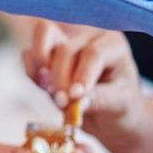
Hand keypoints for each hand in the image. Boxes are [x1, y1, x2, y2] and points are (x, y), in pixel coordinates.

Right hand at [23, 22, 143, 122]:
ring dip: (43, 71)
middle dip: (61, 79)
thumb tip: (76, 101)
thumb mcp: (121, 104)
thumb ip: (101, 99)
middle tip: (63, 103)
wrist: (111, 115)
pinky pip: (29, 53)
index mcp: (113, 44)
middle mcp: (90, 37)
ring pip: (44, 41)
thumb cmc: (122, 105)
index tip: (76, 97)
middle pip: (66, 49)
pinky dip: (32, 73)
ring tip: (54, 95)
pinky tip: (46, 90)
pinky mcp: (48, 53)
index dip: (82, 75)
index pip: (94, 53)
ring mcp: (67, 42)